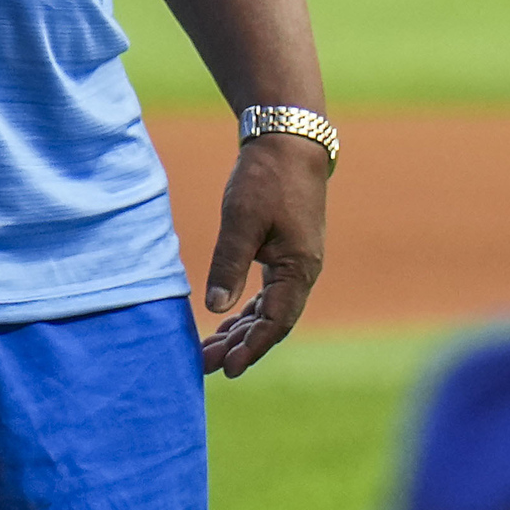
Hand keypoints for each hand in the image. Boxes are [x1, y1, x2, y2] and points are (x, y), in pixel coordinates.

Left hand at [200, 131, 328, 376]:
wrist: (289, 142)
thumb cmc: (266, 178)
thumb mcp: (241, 221)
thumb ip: (229, 265)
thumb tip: (216, 309)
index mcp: (298, 268)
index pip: (276, 322)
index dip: (252, 347)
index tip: (228, 368)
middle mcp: (302, 272)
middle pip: (272, 322)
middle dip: (240, 345)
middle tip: (207, 365)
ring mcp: (295, 264)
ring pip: (269, 310)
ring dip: (241, 330)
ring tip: (211, 350)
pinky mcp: (285, 254)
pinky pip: (268, 294)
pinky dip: (247, 311)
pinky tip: (226, 322)